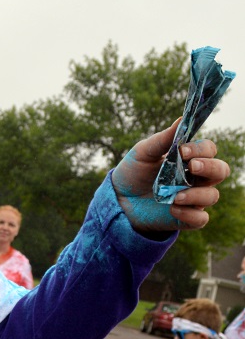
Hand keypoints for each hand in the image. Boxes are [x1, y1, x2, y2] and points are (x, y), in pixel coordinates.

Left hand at [112, 120, 229, 232]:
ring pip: (212, 196)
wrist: (118, 198)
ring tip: (175, 196)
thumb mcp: (143, 153)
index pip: (209, 150)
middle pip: (221, 170)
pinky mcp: (184, 218)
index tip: (182, 150)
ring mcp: (192, 198)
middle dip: (210, 167)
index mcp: (189, 159)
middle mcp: (196, 178)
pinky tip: (173, 209)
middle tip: (191, 167)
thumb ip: (163, 139)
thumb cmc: (133, 172)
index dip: (201, 149)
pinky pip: (200, 219)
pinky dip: (190, 214)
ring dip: (197, 194)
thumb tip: (181, 120)